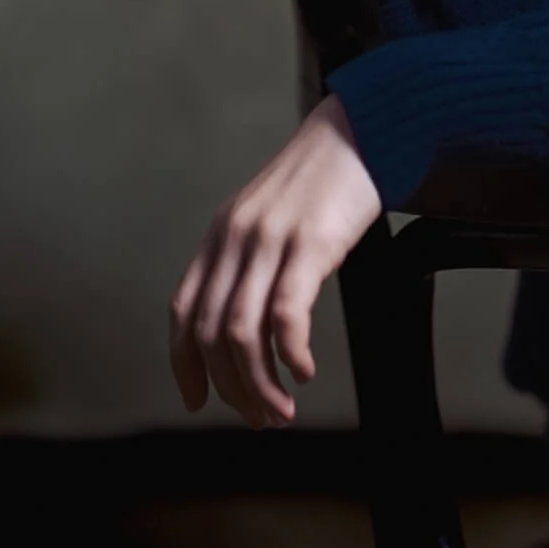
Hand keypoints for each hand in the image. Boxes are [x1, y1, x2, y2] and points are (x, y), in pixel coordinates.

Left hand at [168, 93, 383, 427]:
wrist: (365, 129)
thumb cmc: (327, 179)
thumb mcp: (273, 216)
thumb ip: (253, 258)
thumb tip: (251, 320)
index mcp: (221, 235)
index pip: (183, 312)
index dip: (185, 364)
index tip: (199, 400)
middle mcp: (235, 238)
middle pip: (210, 333)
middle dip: (231, 388)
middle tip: (260, 418)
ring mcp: (270, 240)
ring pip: (241, 332)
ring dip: (259, 384)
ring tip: (282, 409)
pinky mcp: (310, 243)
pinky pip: (285, 313)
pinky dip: (289, 353)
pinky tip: (305, 371)